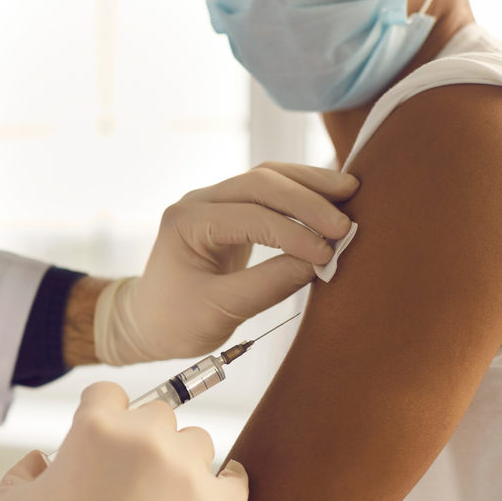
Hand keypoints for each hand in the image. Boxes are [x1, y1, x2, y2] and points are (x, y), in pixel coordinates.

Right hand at [0, 382, 247, 500]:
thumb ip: (22, 473)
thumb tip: (39, 460)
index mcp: (95, 429)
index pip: (107, 393)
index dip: (102, 414)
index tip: (104, 437)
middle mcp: (145, 439)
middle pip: (156, 414)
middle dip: (142, 440)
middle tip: (130, 477)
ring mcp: (185, 472)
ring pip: (196, 443)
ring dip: (182, 462)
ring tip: (164, 496)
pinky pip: (235, 480)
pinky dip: (226, 484)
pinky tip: (214, 492)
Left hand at [95, 162, 357, 363]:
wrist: (150, 323)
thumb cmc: (176, 321)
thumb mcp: (219, 311)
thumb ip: (267, 286)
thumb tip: (318, 264)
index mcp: (187, 222)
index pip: (250, 216)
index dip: (293, 233)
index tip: (327, 254)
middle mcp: (200, 202)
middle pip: (260, 182)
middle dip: (307, 199)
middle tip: (345, 224)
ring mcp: (215, 203)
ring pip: (268, 178)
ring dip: (309, 185)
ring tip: (350, 192)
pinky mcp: (232, 212)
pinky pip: (270, 192)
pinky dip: (301, 194)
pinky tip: (331, 199)